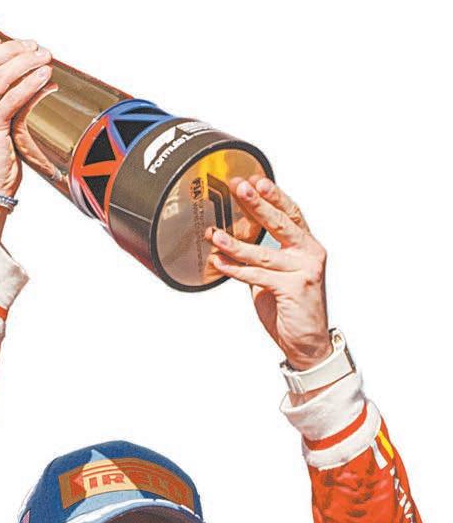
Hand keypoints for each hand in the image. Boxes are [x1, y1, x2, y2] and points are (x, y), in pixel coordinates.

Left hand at [204, 177, 330, 369]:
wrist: (307, 342)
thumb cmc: (291, 309)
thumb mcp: (275, 277)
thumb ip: (261, 258)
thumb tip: (231, 239)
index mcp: (307, 246)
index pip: (291, 213)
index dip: (273, 195)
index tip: (254, 180)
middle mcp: (309, 254)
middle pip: (281, 222)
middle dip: (258, 204)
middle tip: (239, 187)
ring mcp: (304, 271)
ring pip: (263, 252)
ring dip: (235, 243)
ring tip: (214, 234)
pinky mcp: (294, 289)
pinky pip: (258, 276)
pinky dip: (236, 270)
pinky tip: (220, 262)